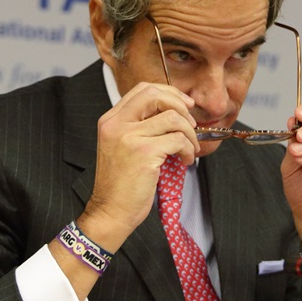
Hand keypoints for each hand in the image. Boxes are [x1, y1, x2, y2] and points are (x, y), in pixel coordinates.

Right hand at [81, 82, 200, 248]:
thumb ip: (139, 126)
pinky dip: (189, 150)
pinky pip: (178, 140)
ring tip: (190, 149)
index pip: (142, 89)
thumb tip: (174, 112)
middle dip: (181, 106)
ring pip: (173, 117)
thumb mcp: (123, 146)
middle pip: (156, 94)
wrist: (111, 211)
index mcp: (110, 120)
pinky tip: (186, 161)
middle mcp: (116, 124)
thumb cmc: (121, 183)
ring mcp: (129, 137)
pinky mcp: (144, 152)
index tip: (185, 105)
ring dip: (190, 133)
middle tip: (191, 125)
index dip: (169, 93)